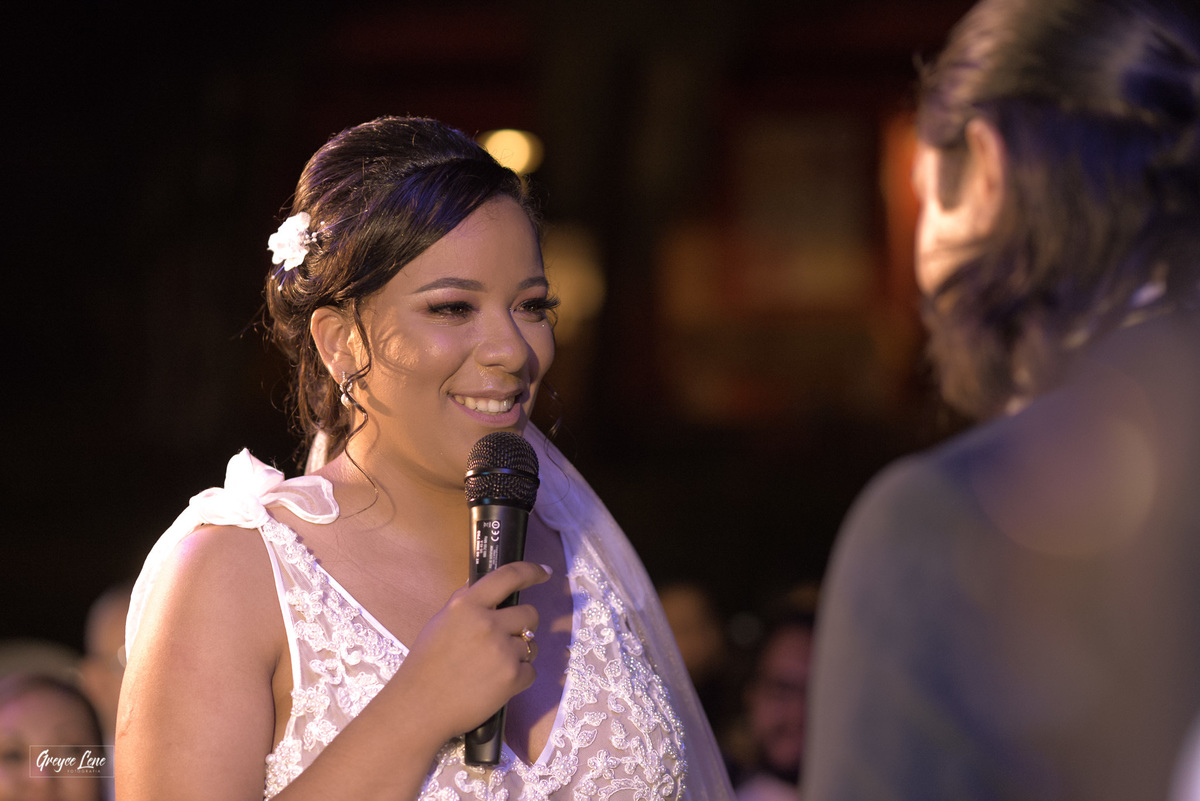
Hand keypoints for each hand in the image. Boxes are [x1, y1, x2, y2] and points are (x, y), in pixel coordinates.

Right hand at [390, 561, 550, 745]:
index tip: (544, 573)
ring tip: (494, 666)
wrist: (420, 707)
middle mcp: (489, 623)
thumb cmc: (425, 665)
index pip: (508, 576)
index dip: (531, 571)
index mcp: (468, 605)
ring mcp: (503, 651)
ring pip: (532, 644)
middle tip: (506, 639)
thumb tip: (478, 583)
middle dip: (523, 625)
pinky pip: (530, 671)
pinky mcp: (513, 677)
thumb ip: (463, 602)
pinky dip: (519, 678)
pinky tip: (497, 684)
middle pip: (529, 614)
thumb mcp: (440, 622)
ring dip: (519, 653)